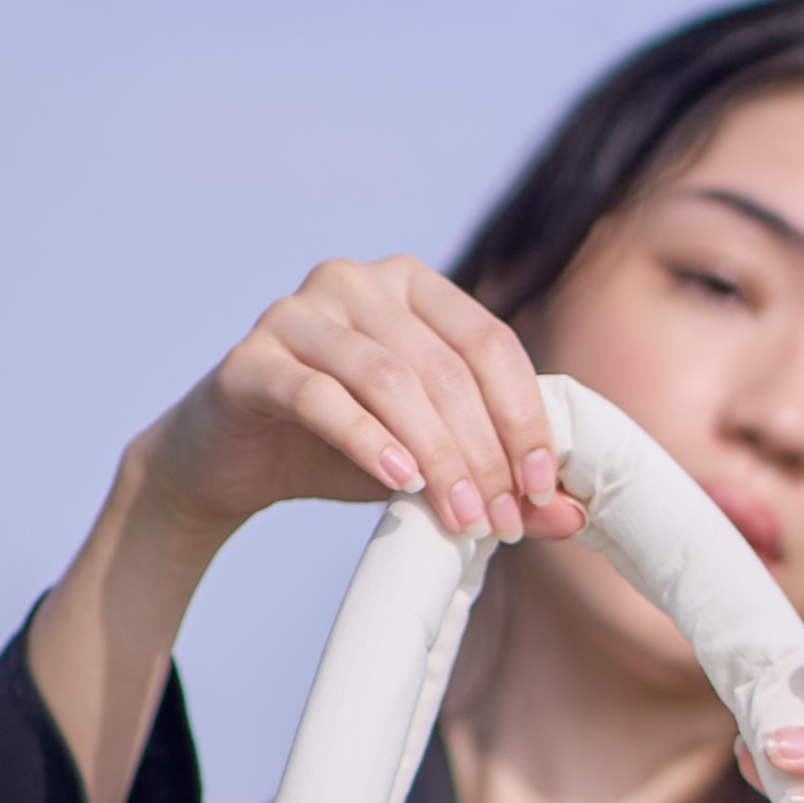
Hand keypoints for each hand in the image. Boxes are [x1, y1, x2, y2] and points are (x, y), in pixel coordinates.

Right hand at [134, 256, 589, 554]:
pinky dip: (366, 440)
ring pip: (388, 379)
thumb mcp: (427, 461)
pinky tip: (398, 483)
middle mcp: (356, 281)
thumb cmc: (337, 449)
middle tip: (499, 521)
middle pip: (443, 367)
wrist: (231, 463)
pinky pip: (320, 396)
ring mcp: (299, 312)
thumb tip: (572, 516)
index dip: (523, 417)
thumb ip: (496, 477)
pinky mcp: (251, 358)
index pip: (488, 343)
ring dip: (434, 455)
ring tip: (458, 516)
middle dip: (481, 451)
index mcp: (412, 285)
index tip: (541, 491)